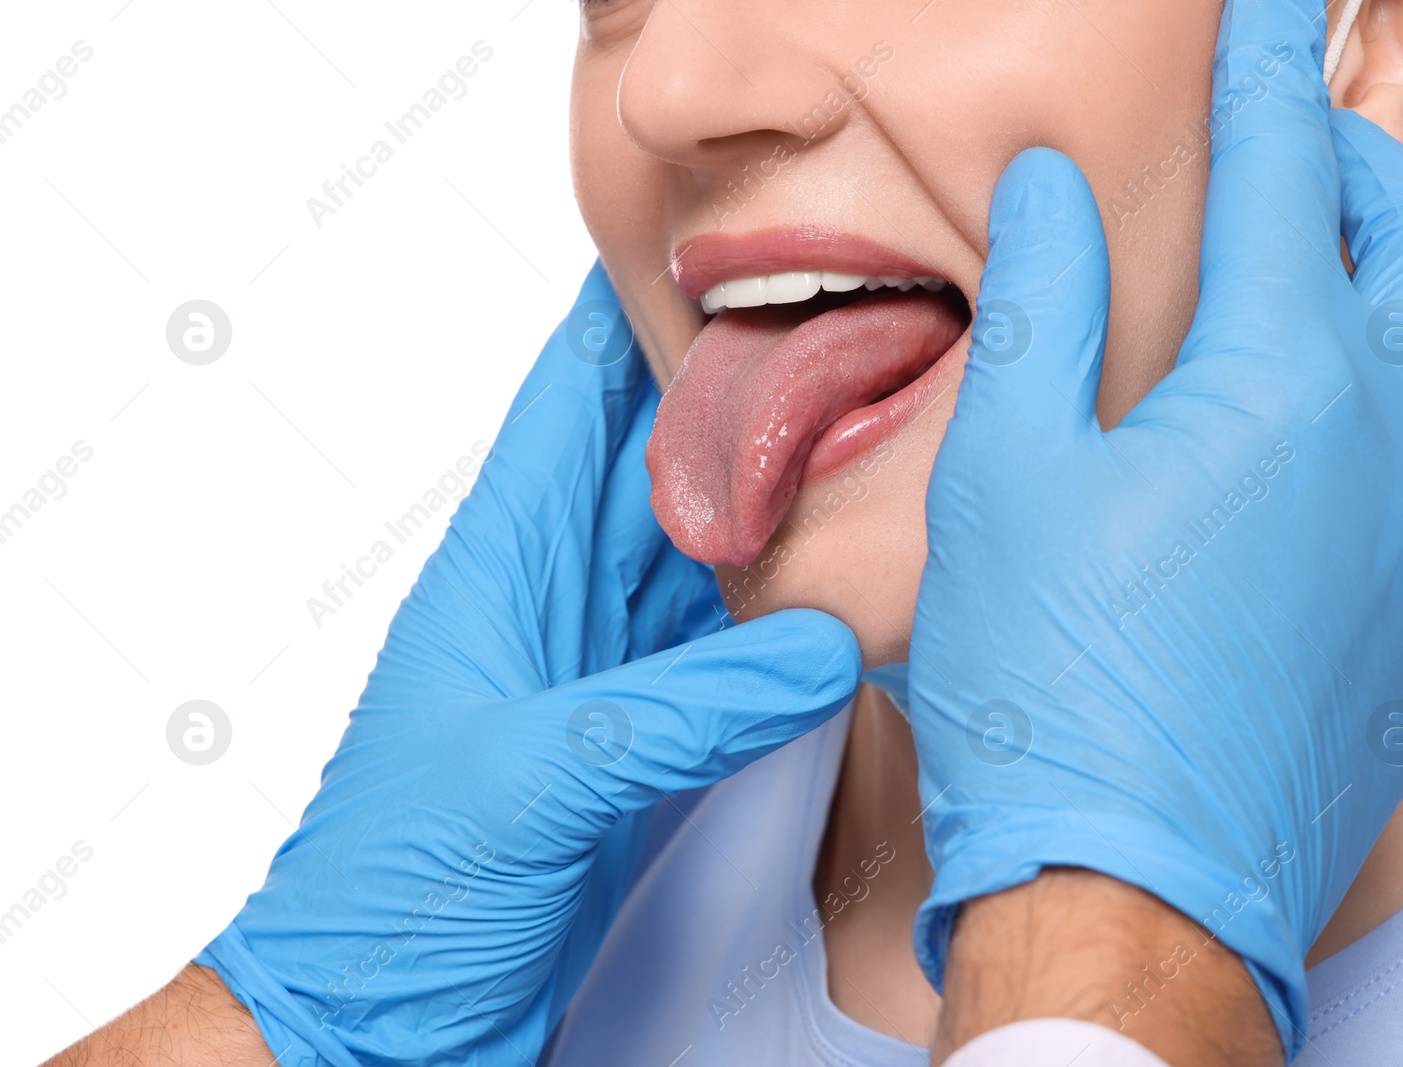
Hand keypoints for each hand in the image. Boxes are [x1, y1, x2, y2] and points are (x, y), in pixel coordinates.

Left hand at [195, 264, 861, 1065]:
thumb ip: (677, 710)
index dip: (637, 315)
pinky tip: (837, 589)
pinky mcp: (640, 738)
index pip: (573, 400)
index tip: (724, 252)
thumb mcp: (533, 781)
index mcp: (503, 571)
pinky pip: (722, 647)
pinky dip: (780, 613)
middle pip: (661, 462)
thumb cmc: (391, 897)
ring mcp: (604, 669)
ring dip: (772, 501)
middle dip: (744, 398)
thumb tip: (816, 645)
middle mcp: (558, 602)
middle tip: (845, 338)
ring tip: (862, 440)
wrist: (373, 1023)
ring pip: (702, 550)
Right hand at [905, 0, 1402, 1058]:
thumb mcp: (1006, 476)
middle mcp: (1379, 449)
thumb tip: (1054, 190)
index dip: (1262, 69)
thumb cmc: (1053, 692)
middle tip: (1294, 141)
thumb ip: (1045, 310)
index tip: (1262, 5)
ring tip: (1313, 279)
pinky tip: (1306, 448)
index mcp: (1272, 388)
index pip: (1279, 175)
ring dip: (1389, 288)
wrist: (1133, 892)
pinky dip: (1383, 411)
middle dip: (1360, 168)